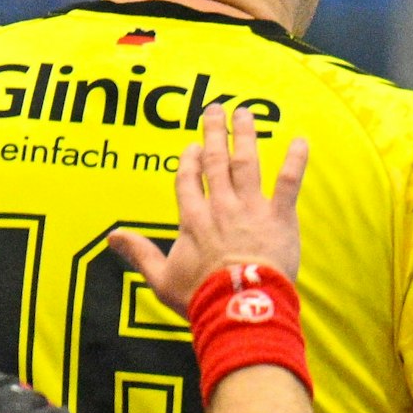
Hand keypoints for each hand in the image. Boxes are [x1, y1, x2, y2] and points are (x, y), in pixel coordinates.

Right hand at [110, 106, 308, 316]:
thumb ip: (138, 253)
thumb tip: (112, 236)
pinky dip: (295, 160)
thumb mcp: (160, 277)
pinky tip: (300, 141)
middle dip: (216, 133)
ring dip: (246, 136)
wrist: (237, 304)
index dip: (189, 161)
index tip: (193, 145)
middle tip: (216, 109)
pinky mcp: (277, 215)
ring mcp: (249, 208)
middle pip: (216, 162)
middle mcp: (219, 206)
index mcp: (192, 219)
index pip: (187, 180)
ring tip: (246, 113)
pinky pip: (288, 182)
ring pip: (246, 163)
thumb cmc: (200, 295)